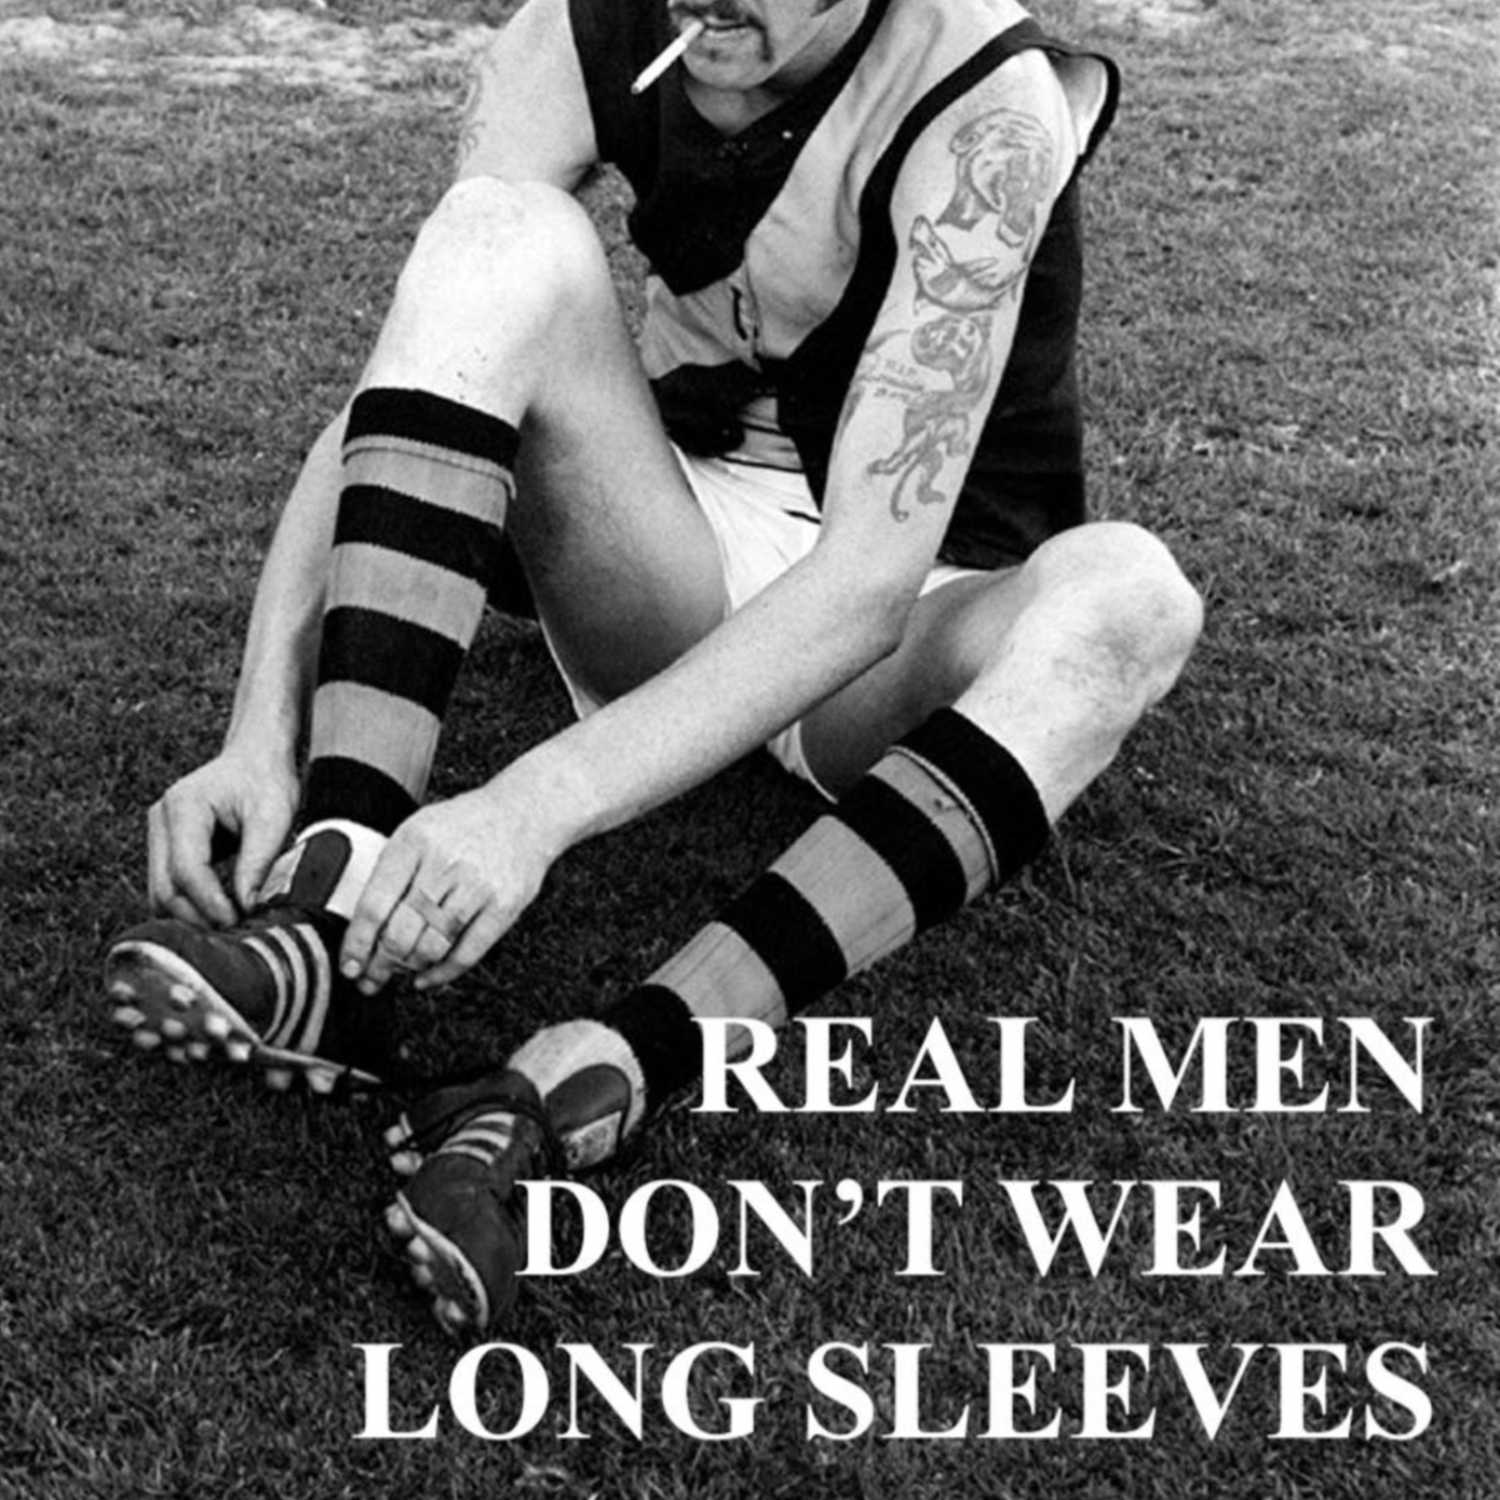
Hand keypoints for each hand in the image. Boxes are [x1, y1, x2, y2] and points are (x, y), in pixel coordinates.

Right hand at [147, 746, 299, 926]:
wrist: (255, 759)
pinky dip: (190, 905)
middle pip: (164, 888)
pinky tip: (220, 914)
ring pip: (161, 893)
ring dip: (191, 916)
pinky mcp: (165, 847)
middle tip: (235, 934)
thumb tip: (246, 907)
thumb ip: (258, 861)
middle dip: (197, 917)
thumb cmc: (266, 781)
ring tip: (230, 927)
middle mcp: (160, 819)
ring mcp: (158, 833)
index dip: (210, 903)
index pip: (187, 870)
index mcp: (184, 806)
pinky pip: (169, 887)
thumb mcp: (274, 817)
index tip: (238, 922)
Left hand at [338, 784, 553, 994]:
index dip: (357, 944)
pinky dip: (442, 973)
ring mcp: (477, 886)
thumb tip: (364, 928)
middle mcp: (444, 863)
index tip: (349, 964)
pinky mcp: (504, 906)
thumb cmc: (466, 824)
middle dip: (379, 965)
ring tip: (401, 971)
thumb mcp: (418, 831)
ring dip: (409, 969)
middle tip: (371, 978)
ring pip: (431, 947)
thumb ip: (391, 874)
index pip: (374, 906)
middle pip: (400, 933)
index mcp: (413, 842)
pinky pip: (466, 953)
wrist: (525, 813)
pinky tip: (428, 976)